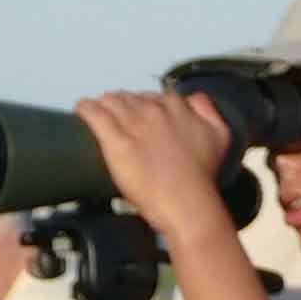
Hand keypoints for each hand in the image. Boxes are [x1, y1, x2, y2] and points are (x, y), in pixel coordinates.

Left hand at [73, 92, 249, 247]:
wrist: (187, 202)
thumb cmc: (202, 176)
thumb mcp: (219, 136)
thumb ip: (208, 111)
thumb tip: (194, 99)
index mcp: (176, 107)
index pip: (153, 97)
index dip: (144, 106)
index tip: (140, 117)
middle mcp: (154, 110)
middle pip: (130, 98)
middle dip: (122, 106)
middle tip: (117, 120)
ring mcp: (133, 124)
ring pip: (110, 101)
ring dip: (103, 105)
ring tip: (96, 112)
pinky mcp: (116, 141)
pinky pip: (94, 114)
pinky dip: (85, 108)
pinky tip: (80, 109)